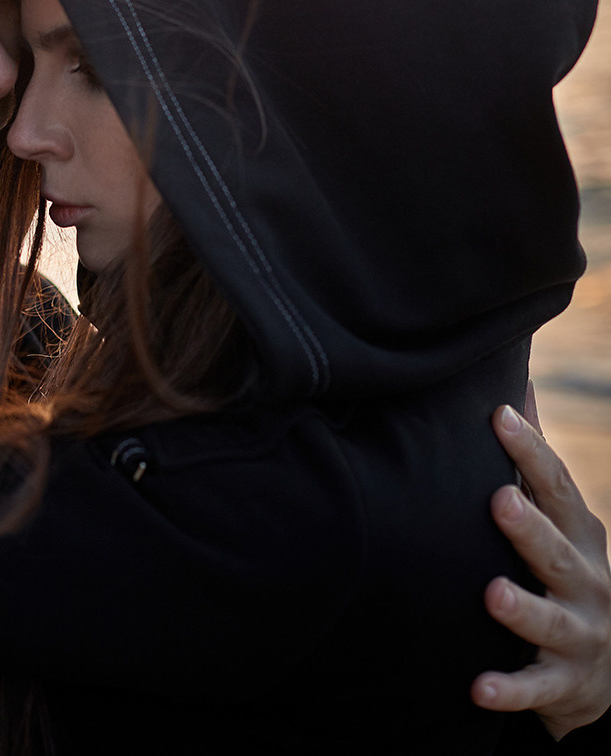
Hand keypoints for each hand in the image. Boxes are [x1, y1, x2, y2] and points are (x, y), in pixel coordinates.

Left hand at [472, 386, 610, 737]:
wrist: (605, 664)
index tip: (499, 415)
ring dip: (522, 609)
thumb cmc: (567, 567)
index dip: (529, 450)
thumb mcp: (563, 516)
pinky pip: (534, 688)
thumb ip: (536, 460)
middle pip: (557, 551)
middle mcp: (586, 581)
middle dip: (530, 527)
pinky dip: (508, 689)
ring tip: (491, 592)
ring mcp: (579, 634)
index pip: (556, 486)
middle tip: (498, 500)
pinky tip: (477, 687)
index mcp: (581, 533)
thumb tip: (514, 386)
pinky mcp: (563, 683)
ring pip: (550, 620)